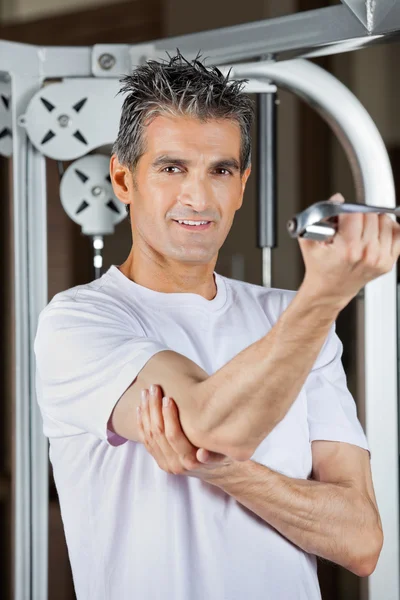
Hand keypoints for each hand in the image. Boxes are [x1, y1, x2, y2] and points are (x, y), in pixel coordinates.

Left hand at [137, 385, 234, 482]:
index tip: (167, 398)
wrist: (213, 469)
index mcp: (189, 462)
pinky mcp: (158, 459)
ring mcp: (164, 462)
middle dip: (154, 408)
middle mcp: (174, 464)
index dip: (169, 416)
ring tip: (146, 392)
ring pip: (149, 435)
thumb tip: (202, 454)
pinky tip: (140, 407)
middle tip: (154, 388)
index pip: (173, 436)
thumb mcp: (223, 454)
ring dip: (146, 411)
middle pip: (158, 433)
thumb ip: (214, 455)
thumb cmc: (221, 453)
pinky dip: (141, 422)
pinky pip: (145, 439)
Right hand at [299, 193, 399, 308]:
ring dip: (374, 221)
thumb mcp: (309, 241)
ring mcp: (380, 258)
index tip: (341, 216)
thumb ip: (319, 217)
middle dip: (359, 215)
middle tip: (349, 225)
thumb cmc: (320, 268)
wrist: (330, 290)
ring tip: (361, 230)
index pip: (355, 213)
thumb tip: (337, 199)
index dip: (346, 211)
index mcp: (347, 249)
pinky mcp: (388, 262)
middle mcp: (367, 254)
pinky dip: (389, 229)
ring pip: (386, 221)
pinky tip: (377, 232)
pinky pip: (397, 234)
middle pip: (371, 215)